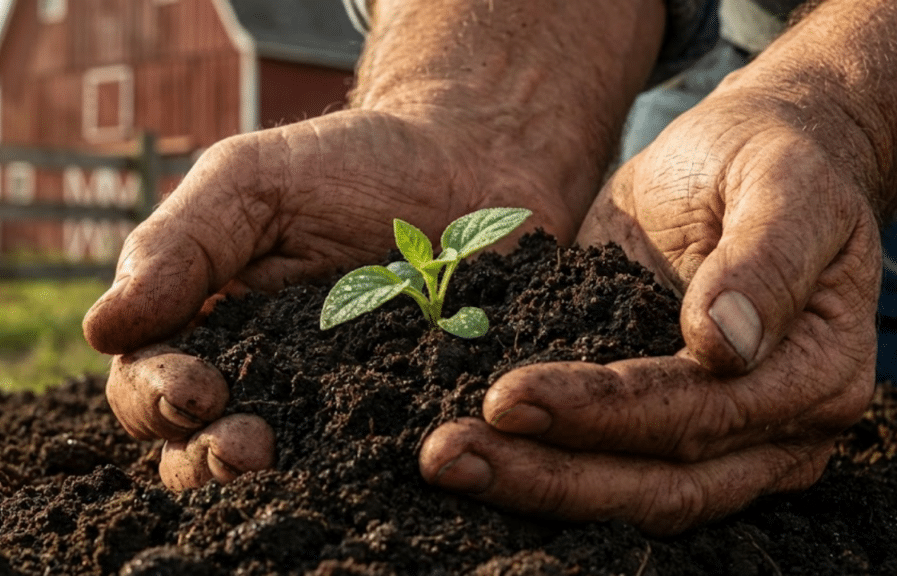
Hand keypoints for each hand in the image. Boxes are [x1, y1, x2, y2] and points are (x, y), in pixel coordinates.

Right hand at [84, 108, 577, 489]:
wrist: (466, 167)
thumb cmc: (349, 168)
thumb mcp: (251, 182)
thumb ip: (179, 246)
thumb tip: (100, 329)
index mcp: (206, 326)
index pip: (148, 385)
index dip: (156, 398)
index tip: (197, 390)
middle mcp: (257, 380)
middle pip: (195, 449)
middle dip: (204, 458)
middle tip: (244, 448)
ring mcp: (327, 408)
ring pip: (269, 473)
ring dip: (259, 482)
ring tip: (277, 462)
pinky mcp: (398, 422)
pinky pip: (366, 466)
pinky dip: (356, 476)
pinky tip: (370, 466)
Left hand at [419, 84, 881, 534]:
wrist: (751, 155)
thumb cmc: (774, 159)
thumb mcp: (785, 184)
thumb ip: (766, 259)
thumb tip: (725, 342)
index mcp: (812, 375)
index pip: (698, 416)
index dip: (604, 414)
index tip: (507, 397)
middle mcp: (768, 427)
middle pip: (656, 482)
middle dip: (548, 475)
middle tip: (447, 456)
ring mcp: (714, 434)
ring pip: (625, 490)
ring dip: (530, 481)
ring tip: (445, 461)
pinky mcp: (661, 417)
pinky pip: (600, 460)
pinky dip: (535, 460)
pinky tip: (472, 448)